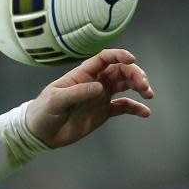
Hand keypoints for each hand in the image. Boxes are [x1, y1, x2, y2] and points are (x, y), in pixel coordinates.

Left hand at [25, 49, 153, 148]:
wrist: (41, 133)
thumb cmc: (44, 112)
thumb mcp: (56, 100)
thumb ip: (77, 93)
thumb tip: (99, 87)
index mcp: (81, 75)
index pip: (103, 59)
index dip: (118, 55)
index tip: (131, 59)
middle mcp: (93, 82)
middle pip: (119, 70)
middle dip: (134, 73)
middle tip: (143, 85)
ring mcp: (100, 97)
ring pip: (124, 85)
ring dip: (139, 86)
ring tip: (148, 94)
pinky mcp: (103, 112)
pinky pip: (124, 106)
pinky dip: (136, 108)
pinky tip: (145, 112)